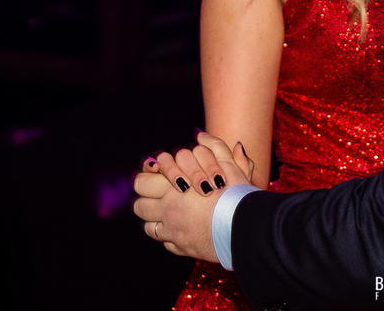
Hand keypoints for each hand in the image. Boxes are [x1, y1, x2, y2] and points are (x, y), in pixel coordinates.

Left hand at [133, 131, 254, 260]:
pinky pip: (162, 241)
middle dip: (145, 199)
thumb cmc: (237, 196)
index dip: (147, 177)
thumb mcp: (229, 165)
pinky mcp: (180, 248)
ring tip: (165, 210)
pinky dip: (166, 234)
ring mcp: (172, 232)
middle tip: (157, 193)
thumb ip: (215, 147)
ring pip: (147, 225)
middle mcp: (168, 211)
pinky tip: (178, 226)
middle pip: (138, 205)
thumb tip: (201, 135)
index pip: (142, 181)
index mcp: (173, 189)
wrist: (245, 228)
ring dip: (153, 217)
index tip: (156, 173)